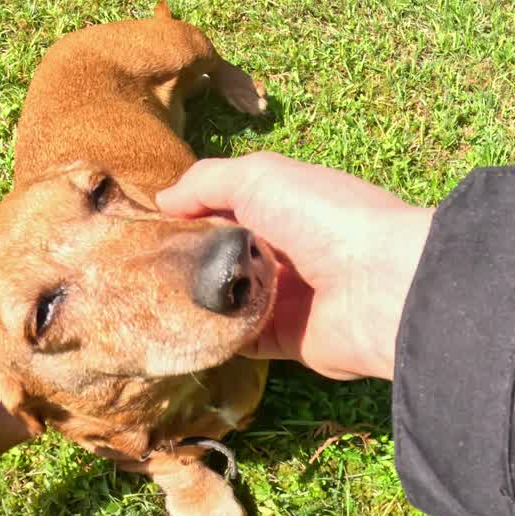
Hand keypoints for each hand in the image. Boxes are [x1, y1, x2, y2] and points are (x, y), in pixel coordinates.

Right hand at [157, 152, 432, 379]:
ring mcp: (285, 297)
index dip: (187, 212)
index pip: (226, 206)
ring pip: (224, 297)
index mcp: (285, 205)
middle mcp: (286, 250)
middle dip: (183, 257)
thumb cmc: (322, 216)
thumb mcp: (259, 176)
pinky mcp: (284, 339)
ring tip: (140, 296)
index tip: (142, 223)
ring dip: (190, 297)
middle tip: (134, 264)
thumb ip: (207, 182)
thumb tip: (162, 201)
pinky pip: (235, 338)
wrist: (380, 285)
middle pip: (221, 254)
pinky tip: (171, 327)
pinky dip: (208, 334)